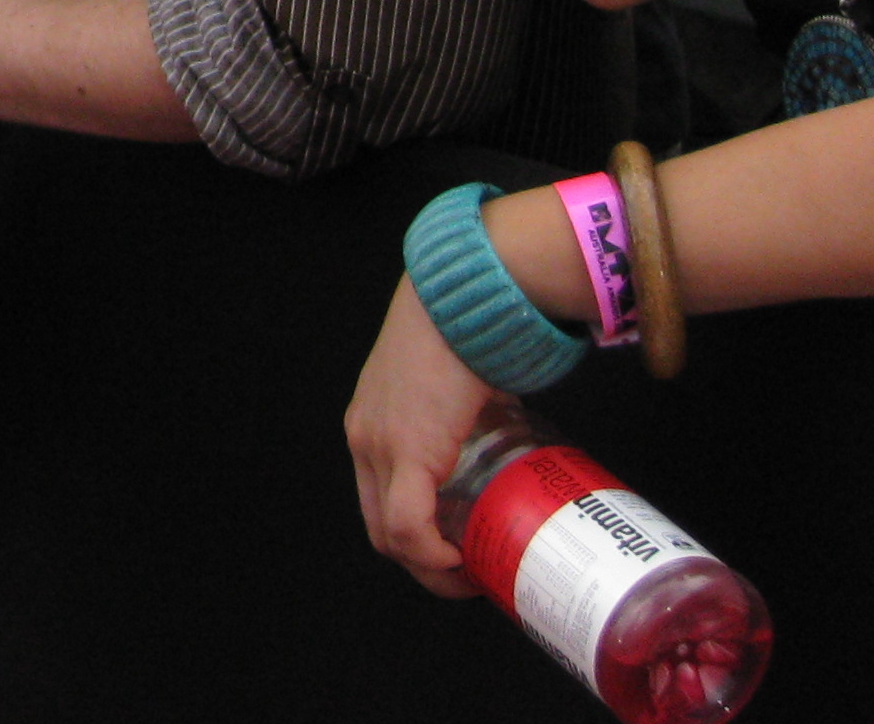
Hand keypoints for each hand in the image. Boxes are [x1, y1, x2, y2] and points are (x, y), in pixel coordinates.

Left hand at [345, 280, 502, 597]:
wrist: (464, 300)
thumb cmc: (464, 329)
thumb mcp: (451, 384)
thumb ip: (466, 414)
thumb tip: (508, 434)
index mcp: (371, 424)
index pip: (378, 499)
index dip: (415, 538)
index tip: (457, 551)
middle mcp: (364, 438)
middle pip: (380, 527)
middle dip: (424, 564)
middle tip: (469, 574)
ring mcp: (379, 445)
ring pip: (390, 534)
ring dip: (431, 567)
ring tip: (473, 574)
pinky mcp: (406, 450)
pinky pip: (408, 526)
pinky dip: (432, 555)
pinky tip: (462, 559)